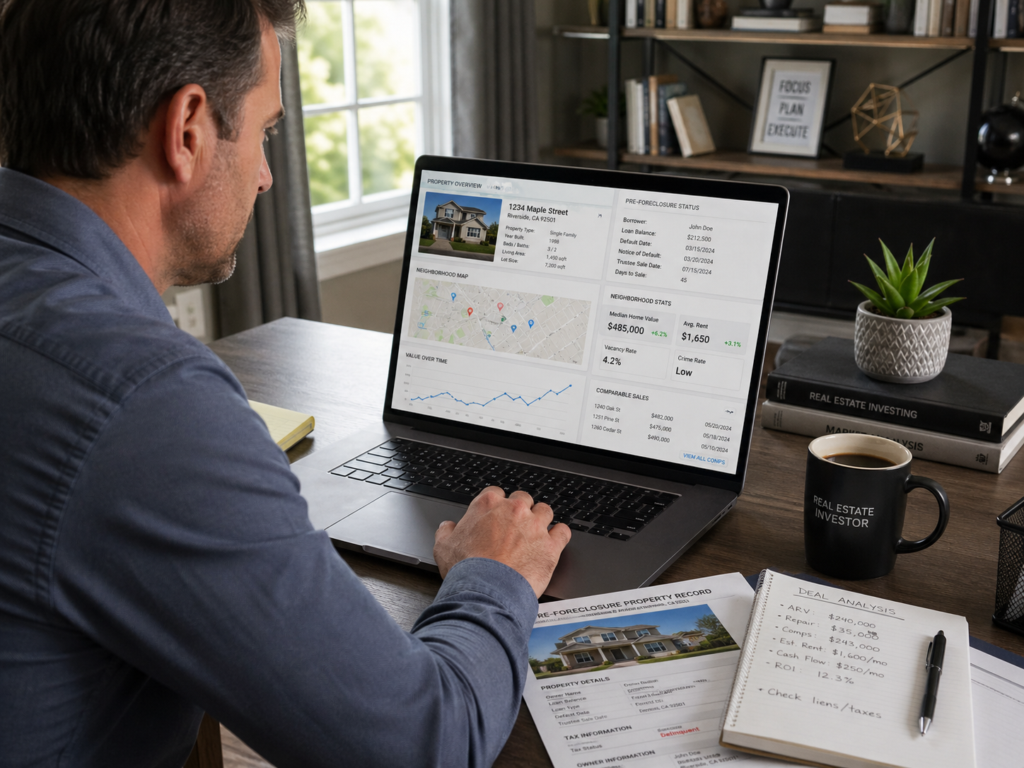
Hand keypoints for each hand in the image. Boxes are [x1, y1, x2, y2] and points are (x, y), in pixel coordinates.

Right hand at [434, 487, 570, 597]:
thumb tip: (447, 527)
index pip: (496, 493)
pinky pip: (563, 531)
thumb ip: (446, 532)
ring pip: (545, 511)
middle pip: (523, 499)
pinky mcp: (551, 545)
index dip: (497, 504)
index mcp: (487, 505)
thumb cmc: (466, 569)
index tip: (497, 515)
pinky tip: (554, 541)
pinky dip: (560, 535)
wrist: (486, 590)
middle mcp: (514, 510)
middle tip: (515, 526)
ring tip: (536, 533)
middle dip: (520, 510)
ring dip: (541, 520)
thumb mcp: (443, 547)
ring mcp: (534, 526)